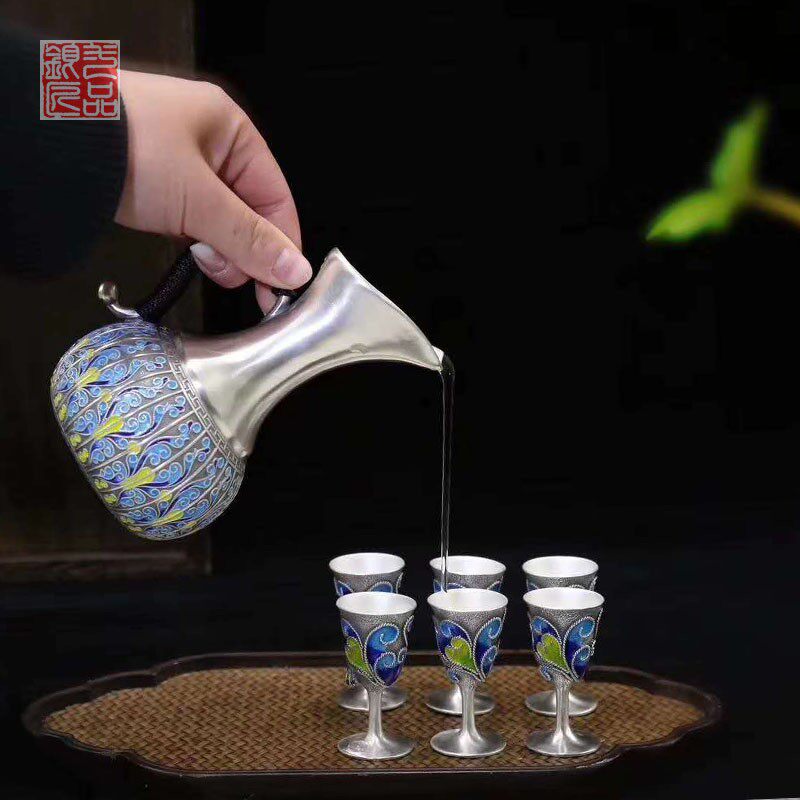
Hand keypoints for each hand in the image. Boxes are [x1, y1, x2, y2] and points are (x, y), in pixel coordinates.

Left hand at [115, 71, 310, 311]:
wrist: (46, 142)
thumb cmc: (122, 147)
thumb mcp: (199, 200)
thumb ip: (250, 239)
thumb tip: (294, 269)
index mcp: (231, 129)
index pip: (275, 196)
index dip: (282, 244)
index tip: (281, 284)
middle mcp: (209, 142)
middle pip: (248, 212)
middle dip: (241, 248)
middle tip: (225, 269)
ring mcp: (180, 163)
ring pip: (219, 220)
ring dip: (215, 247)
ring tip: (197, 254)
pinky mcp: (156, 182)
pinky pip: (191, 219)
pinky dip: (192, 239)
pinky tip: (184, 247)